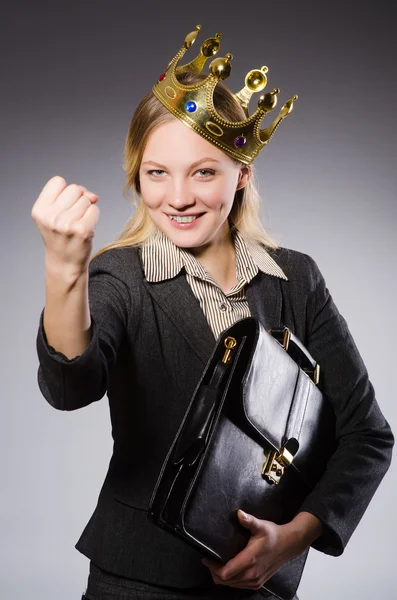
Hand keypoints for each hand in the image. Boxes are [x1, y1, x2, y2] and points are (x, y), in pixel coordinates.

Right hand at [31, 175, 99, 272]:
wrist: (65, 262)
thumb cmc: (61, 236)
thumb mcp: (54, 214)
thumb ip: (70, 197)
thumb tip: (92, 195)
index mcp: (39, 210)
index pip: (58, 181)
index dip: (65, 191)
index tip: (64, 205)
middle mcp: (51, 217)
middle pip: (74, 188)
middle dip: (78, 198)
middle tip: (73, 216)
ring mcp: (67, 224)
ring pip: (86, 199)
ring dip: (86, 209)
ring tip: (78, 223)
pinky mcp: (82, 230)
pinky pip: (94, 209)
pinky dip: (93, 216)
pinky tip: (86, 227)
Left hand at [201, 509, 321, 590]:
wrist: (289, 545)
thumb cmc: (274, 535)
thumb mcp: (261, 525)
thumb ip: (249, 520)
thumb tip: (239, 513)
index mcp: (250, 561)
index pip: (225, 573)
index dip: (212, 567)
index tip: (206, 557)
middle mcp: (252, 574)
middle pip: (225, 581)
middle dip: (214, 572)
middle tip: (209, 560)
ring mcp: (255, 580)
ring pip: (231, 585)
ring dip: (222, 577)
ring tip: (216, 564)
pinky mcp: (258, 583)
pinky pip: (239, 586)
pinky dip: (231, 580)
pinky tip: (228, 569)